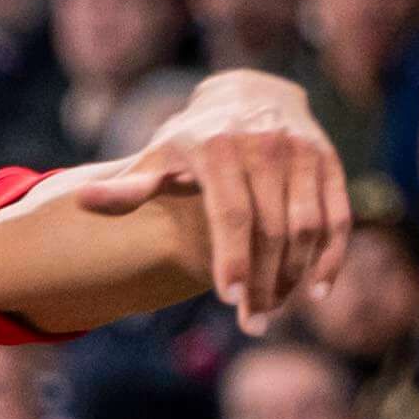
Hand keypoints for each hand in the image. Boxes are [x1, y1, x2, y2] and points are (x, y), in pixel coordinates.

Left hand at [77, 70, 347, 325]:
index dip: (232, 256)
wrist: (250, 93)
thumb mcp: (158, 155)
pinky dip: (331, 256)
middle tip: (251, 325)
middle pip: (270, 227)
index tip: (227, 299)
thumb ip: (128, 186)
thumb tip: (81, 201)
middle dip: (262, 280)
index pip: (230, 211)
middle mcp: (266, 145)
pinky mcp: (329, 163)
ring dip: (293, 276)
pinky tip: (317, 293)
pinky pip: (336, 216)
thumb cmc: (193, 140)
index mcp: (220, 147)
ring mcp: (303, 153)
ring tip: (271, 314)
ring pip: (306, 226)